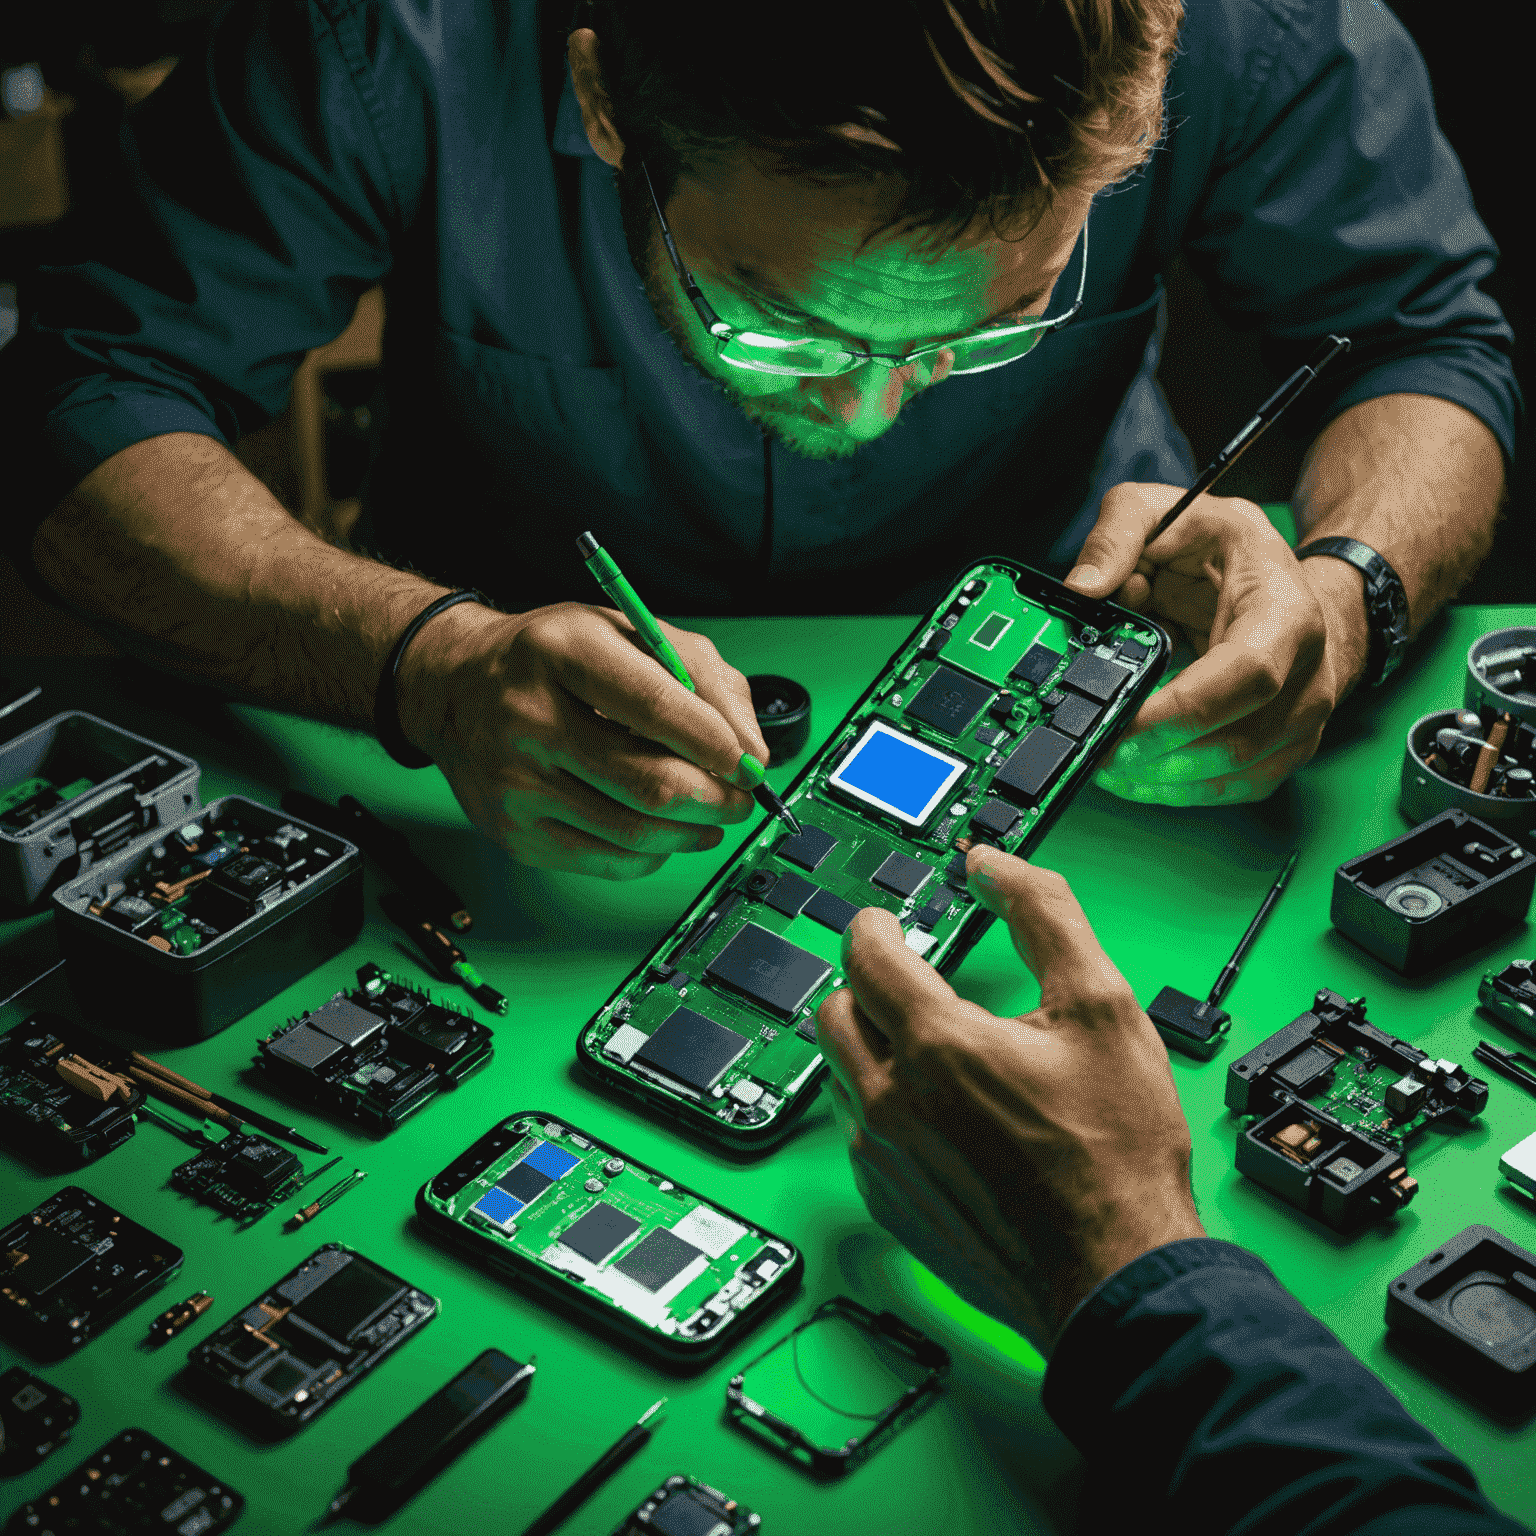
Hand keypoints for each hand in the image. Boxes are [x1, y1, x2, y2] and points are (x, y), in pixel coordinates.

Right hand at [395, 600, 768, 878]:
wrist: (455, 688)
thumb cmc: (554, 658)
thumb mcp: (628, 632)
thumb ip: (702, 675)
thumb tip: (751, 750)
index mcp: (561, 652)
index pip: (655, 708)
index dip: (716, 744)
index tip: (750, 763)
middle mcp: (527, 717)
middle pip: (650, 783)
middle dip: (716, 798)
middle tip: (740, 797)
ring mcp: (515, 782)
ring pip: (635, 832)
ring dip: (693, 832)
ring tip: (711, 816)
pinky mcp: (513, 832)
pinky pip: (607, 862)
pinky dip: (653, 854)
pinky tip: (664, 831)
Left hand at [816, 845, 1203, 1352]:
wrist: (1117, 1273)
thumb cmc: (1117, 1154)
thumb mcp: (1102, 1007)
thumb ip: (1044, 915)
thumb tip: (995, 867)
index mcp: (937, 1045)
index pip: (865, 953)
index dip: (876, 924)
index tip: (890, 922)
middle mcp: (893, 1102)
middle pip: (835, 1010)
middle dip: (866, 984)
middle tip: (910, 982)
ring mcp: (884, 1159)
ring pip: (840, 1073)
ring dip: (871, 1046)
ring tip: (930, 1046)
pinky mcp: (889, 1204)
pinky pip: (857, 1133)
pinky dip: (882, 1106)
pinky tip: (935, 1111)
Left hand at [1065, 483, 1368, 804]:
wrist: (1280, 581)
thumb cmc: (1228, 551)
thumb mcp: (1169, 511)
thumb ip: (1118, 535)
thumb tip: (1083, 587)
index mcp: (1284, 612)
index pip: (1246, 675)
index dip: (1181, 712)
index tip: (1122, 727)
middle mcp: (1308, 671)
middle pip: (1238, 740)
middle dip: (1159, 757)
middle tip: (1098, 755)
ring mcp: (1304, 716)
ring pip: (1238, 774)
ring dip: (1165, 782)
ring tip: (1109, 769)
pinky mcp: (1287, 747)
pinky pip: (1238, 787)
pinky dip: (1184, 792)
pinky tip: (1141, 780)